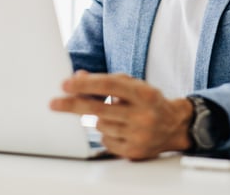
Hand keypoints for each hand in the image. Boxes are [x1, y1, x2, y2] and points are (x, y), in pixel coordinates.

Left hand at [49, 70, 192, 159]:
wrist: (175, 125)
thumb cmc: (149, 101)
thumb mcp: (133, 85)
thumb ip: (107, 81)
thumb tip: (79, 77)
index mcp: (144, 93)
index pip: (110, 86)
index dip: (86, 84)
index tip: (66, 84)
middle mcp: (143, 115)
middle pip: (98, 109)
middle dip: (73, 105)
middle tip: (54, 102)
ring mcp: (138, 135)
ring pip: (100, 125)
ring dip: (97, 118)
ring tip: (113, 114)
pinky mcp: (134, 151)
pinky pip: (106, 141)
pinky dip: (106, 133)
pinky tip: (118, 128)